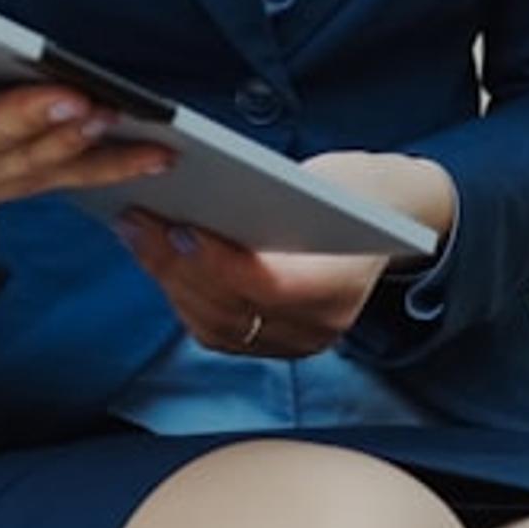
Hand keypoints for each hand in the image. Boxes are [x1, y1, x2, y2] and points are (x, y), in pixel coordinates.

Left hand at [112, 150, 456, 359]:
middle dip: (178, 266)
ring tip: (139, 233)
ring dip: (170, 280)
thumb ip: (273, 199)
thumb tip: (196, 195)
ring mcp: (296, 343)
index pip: (273, 287)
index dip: (222, 263)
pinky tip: (158, 259)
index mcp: (344, 283)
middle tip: (139, 221)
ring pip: (215, 326)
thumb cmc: (353, 190)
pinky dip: (183, 295)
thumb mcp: (327, 181)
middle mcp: (321, 326)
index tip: (182, 228)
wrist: (389, 221)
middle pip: (233, 309)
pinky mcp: (272, 346)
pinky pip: (215, 331)